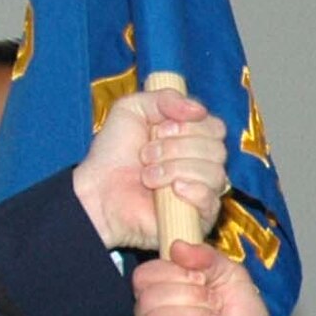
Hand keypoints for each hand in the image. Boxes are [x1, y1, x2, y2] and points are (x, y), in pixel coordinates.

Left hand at [72, 90, 227, 250]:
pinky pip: (211, 200)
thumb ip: (165, 97)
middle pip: (217, 149)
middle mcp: (203, 165)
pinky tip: (169, 190)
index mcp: (193, 139)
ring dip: (175, 169)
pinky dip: (190, 190)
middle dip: (176, 147)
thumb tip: (199, 109)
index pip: (216, 127)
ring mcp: (203, 192)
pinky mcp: (199, 218)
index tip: (158, 130)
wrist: (98, 191)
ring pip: (214, 172)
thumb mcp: (132, 109)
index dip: (189, 126)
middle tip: (145, 155)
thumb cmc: (114, 154)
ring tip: (147, 176)